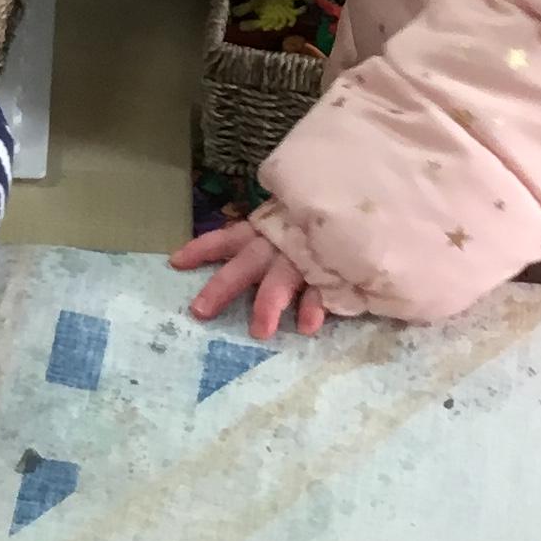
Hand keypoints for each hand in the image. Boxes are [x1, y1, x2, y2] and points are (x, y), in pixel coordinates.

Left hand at [170, 217, 333, 339]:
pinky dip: (314, 307)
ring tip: (259, 332)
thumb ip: (265, 242)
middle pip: (245, 265)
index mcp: (265, 231)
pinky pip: (323, 289)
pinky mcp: (335, 270)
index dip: (202, 249)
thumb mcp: (288, 224)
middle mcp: (280, 244)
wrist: (365, 208)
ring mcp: (307, 257)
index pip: (227, 239)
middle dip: (223, 288)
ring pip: (281, 279)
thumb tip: (220, 263)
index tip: (175, 262)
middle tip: (200, 312)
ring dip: (268, 304)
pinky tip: (307, 327)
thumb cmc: (319, 226)